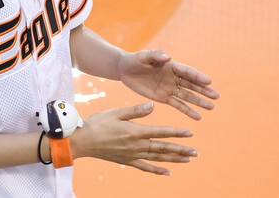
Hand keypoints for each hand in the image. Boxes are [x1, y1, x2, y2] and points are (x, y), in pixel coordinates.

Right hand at [71, 102, 196, 175]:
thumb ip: (135, 111)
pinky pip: (145, 167)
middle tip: (195, 152)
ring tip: (188, 159)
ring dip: (173, 159)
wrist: (83, 141)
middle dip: (180, 149)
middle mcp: (136, 145)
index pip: (160, 132)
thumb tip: (152, 105)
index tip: (190, 133)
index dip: (176, 133)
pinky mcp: (127, 161)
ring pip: (157, 158)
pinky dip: (157, 170)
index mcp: (135, 131)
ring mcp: (132, 155)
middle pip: (162, 148)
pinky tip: (167, 172)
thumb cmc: (98, 123)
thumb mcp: (116, 113)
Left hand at [118, 49, 219, 119]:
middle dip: (204, 91)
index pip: (187, 71)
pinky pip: (178, 105)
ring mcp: (169, 88)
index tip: (209, 81)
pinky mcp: (163, 98)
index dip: (198, 76)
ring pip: (187, 96)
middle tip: (216, 97)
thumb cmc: (135, 60)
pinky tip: (198, 117)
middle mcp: (173, 77)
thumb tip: (168, 57)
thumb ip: (155, 55)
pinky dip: (188, 111)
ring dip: (199, 102)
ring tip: (212, 107)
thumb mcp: (143, 56)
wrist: (125, 70)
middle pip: (191, 85)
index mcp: (171, 65)